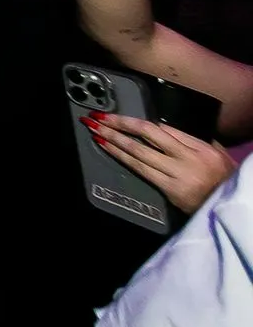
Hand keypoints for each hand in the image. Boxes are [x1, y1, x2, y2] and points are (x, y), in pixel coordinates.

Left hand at [83, 112, 236, 213]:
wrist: (231, 209)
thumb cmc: (224, 181)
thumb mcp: (215, 155)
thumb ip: (192, 141)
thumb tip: (165, 130)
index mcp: (200, 147)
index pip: (162, 128)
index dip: (135, 122)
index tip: (116, 116)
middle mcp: (187, 158)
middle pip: (147, 135)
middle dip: (119, 125)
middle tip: (97, 117)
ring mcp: (177, 175)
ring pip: (139, 153)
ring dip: (114, 140)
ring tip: (95, 130)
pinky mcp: (169, 191)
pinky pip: (141, 170)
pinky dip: (121, 158)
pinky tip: (107, 149)